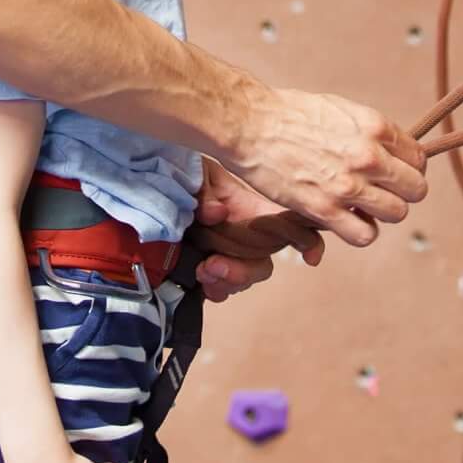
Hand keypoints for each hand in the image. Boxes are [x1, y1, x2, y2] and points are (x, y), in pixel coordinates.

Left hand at [189, 162, 324, 302]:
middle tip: (215, 265)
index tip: (309, 258)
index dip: (308, 241)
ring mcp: (224, 255)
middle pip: (262, 264)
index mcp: (249, 209)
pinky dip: (212, 289)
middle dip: (245, 272)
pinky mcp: (202, 270)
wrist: (153, 191)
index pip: (290, 225)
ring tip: (203, 270)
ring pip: (241, 281)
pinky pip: (218, 290)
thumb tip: (217, 213)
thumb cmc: (183, 174)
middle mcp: (242, 236)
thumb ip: (206, 191)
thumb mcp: (196, 172)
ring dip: (226, 281)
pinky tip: (199, 280)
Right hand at [233, 88, 428, 246]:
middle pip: (415, 189)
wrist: (251, 125)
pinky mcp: (325, 209)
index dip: (408, 168)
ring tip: (363, 205)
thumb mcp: (340, 109)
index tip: (393, 172)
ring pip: (397, 213)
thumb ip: (370, 131)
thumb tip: (390, 150)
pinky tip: (347, 219)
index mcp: (374, 127)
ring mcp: (348, 185)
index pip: (418, 158)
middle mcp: (368, 156)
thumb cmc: (291, 113)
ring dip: (383, 212)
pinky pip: (364, 235)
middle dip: (402, 192)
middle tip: (381, 190)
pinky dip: (360, 231)